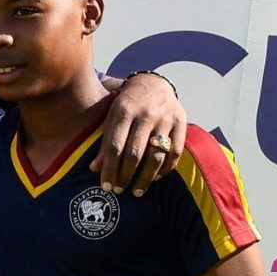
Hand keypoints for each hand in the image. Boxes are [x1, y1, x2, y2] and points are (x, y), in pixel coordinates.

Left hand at [96, 71, 187, 194]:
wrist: (154, 84)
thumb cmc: (128, 104)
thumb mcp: (112, 117)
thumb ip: (105, 142)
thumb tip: (94, 168)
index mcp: (124, 110)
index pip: (115, 146)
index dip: (110, 169)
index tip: (106, 185)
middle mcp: (146, 114)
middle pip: (135, 153)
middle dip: (126, 176)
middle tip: (120, 190)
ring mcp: (165, 119)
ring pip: (156, 156)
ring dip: (146, 178)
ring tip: (137, 191)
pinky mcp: (181, 123)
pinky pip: (175, 152)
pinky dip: (165, 169)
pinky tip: (155, 179)